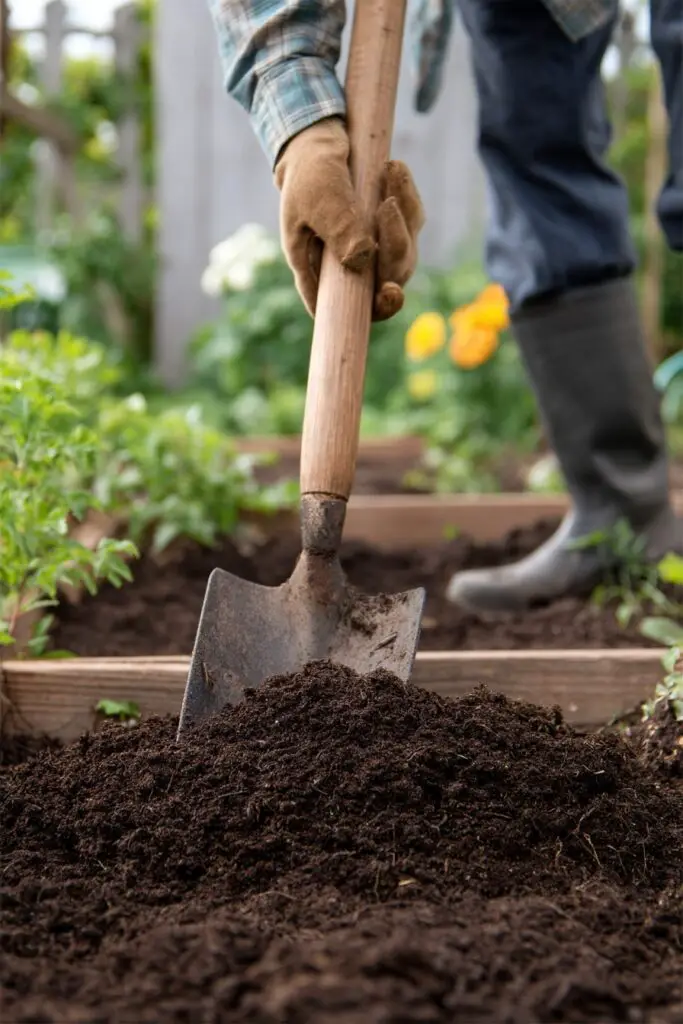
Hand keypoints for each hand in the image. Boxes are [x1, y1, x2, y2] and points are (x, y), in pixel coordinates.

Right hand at [274, 117, 423, 321]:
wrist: (314, 142)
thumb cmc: (308, 174)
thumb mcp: (317, 199)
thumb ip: (338, 228)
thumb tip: (361, 259)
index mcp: (322, 270)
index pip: (351, 307)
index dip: (376, 307)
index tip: (389, 291)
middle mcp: (352, 265)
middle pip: (387, 279)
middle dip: (395, 246)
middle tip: (388, 205)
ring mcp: (376, 247)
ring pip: (404, 249)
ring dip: (403, 214)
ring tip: (390, 170)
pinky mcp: (393, 225)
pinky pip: (412, 219)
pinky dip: (408, 196)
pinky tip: (394, 168)